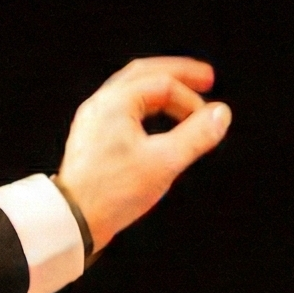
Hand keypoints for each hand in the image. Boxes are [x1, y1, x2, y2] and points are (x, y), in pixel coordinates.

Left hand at [55, 57, 230, 251]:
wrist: (72, 219)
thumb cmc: (112, 192)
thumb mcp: (164, 162)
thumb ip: (196, 136)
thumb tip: (221, 114)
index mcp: (114, 103)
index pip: (164, 84)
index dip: (191, 100)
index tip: (208, 121)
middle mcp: (99, 105)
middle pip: (144, 73)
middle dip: (177, 74)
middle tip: (206, 77)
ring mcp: (92, 120)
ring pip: (130, 90)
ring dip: (160, 90)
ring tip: (183, 97)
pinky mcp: (91, 138)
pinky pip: (121, 109)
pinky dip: (145, 107)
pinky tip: (156, 120)